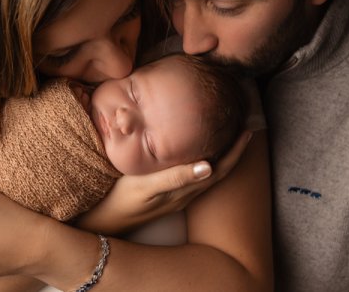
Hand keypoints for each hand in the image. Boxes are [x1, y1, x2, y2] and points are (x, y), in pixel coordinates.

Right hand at [75, 130, 252, 233]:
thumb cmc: (119, 200)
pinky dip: (201, 158)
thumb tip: (209, 166)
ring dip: (219, 154)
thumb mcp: (146, 186)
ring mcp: (174, 195)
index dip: (235, 151)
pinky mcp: (163, 193)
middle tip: (242, 127)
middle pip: (217, 170)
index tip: (247, 130)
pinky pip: (191, 174)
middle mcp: (184, 194)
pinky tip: (193, 150)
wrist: (101, 222)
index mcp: (184, 190)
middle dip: (232, 150)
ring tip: (225, 134)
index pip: (220, 168)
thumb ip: (175, 176)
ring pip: (205, 172)